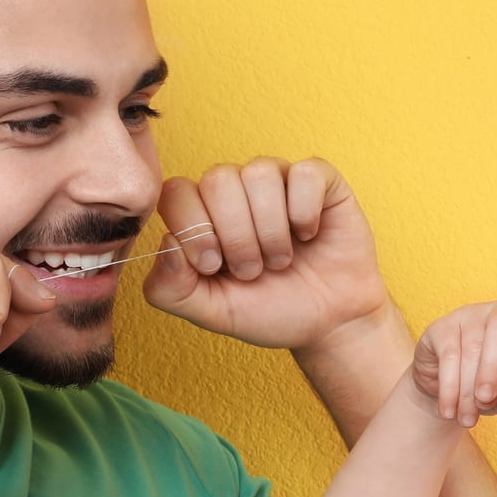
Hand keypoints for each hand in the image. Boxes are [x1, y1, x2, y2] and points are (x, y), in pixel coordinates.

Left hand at [142, 157, 390, 349]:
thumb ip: (170, 289)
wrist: (330, 323)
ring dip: (271, 229)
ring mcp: (279, 180)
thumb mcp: (211, 312)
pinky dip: (305, 211)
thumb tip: (166, 242)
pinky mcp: (320, 180)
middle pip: (217, 179)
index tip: (214, 267)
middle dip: (236, 236)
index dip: (193, 229)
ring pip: (259, 173)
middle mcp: (237, 189)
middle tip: (253, 270)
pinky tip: (309, 235)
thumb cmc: (271, 311)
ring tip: (281, 259)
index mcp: (204, 213)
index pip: (176, 192)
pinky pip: (305, 173)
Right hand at [411, 301, 496, 426]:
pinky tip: (448, 409)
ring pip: (471, 348)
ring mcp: (468, 315)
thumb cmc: (484, 389)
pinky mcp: (441, 326)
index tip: (496, 401)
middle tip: (483, 401)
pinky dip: (449, 387)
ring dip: (468, 389)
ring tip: (466, 417)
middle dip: (492, 370)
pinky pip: (447, 355)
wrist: (446, 391)